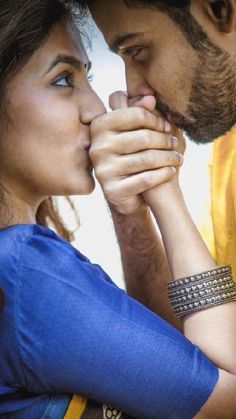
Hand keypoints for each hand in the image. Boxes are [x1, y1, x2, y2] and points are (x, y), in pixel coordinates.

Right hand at [90, 91, 181, 214]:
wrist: (127, 194)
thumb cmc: (133, 155)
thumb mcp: (135, 132)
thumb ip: (139, 113)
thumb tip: (150, 97)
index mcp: (100, 126)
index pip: (136, 114)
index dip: (156, 120)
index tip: (167, 126)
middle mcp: (98, 147)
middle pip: (144, 137)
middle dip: (165, 140)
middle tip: (176, 144)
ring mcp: (103, 170)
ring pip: (147, 159)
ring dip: (169, 158)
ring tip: (178, 158)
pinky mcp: (112, 190)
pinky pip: (146, 179)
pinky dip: (164, 174)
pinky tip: (172, 171)